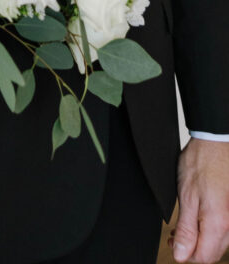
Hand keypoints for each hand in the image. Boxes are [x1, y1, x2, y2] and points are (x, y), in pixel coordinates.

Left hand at [170, 138, 228, 261]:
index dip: (186, 255)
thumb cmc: (200, 164)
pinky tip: (196, 220)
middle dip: (192, 249)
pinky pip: (223, 230)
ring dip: (200, 240)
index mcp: (219, 223)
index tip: (173, 244)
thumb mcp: (186, 196)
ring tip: (182, 228)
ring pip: (218, 242)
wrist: (215, 143)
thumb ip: (186, 228)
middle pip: (213, 253)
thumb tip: (181, 254)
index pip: (204, 257)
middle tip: (174, 236)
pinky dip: (209, 230)